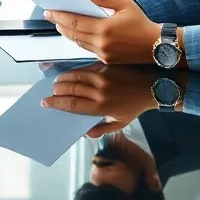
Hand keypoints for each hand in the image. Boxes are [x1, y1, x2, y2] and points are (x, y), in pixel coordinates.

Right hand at [39, 63, 169, 136]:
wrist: (153, 86)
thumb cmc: (136, 106)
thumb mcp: (121, 123)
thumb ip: (103, 129)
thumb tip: (86, 133)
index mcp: (101, 107)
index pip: (73, 105)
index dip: (57, 104)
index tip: (46, 103)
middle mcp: (99, 92)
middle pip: (71, 89)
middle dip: (57, 91)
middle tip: (51, 93)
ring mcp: (103, 77)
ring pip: (76, 76)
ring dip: (63, 79)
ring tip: (57, 83)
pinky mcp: (106, 66)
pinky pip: (86, 68)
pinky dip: (75, 71)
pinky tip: (70, 74)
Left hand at [45, 0, 162, 64]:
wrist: (157, 46)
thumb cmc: (142, 23)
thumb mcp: (125, 4)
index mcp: (105, 28)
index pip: (75, 21)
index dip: (60, 16)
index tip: (50, 11)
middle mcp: (101, 43)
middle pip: (73, 33)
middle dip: (60, 24)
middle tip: (51, 16)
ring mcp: (102, 53)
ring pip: (78, 42)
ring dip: (67, 32)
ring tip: (60, 23)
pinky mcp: (106, 60)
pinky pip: (86, 48)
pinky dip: (78, 40)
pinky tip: (75, 33)